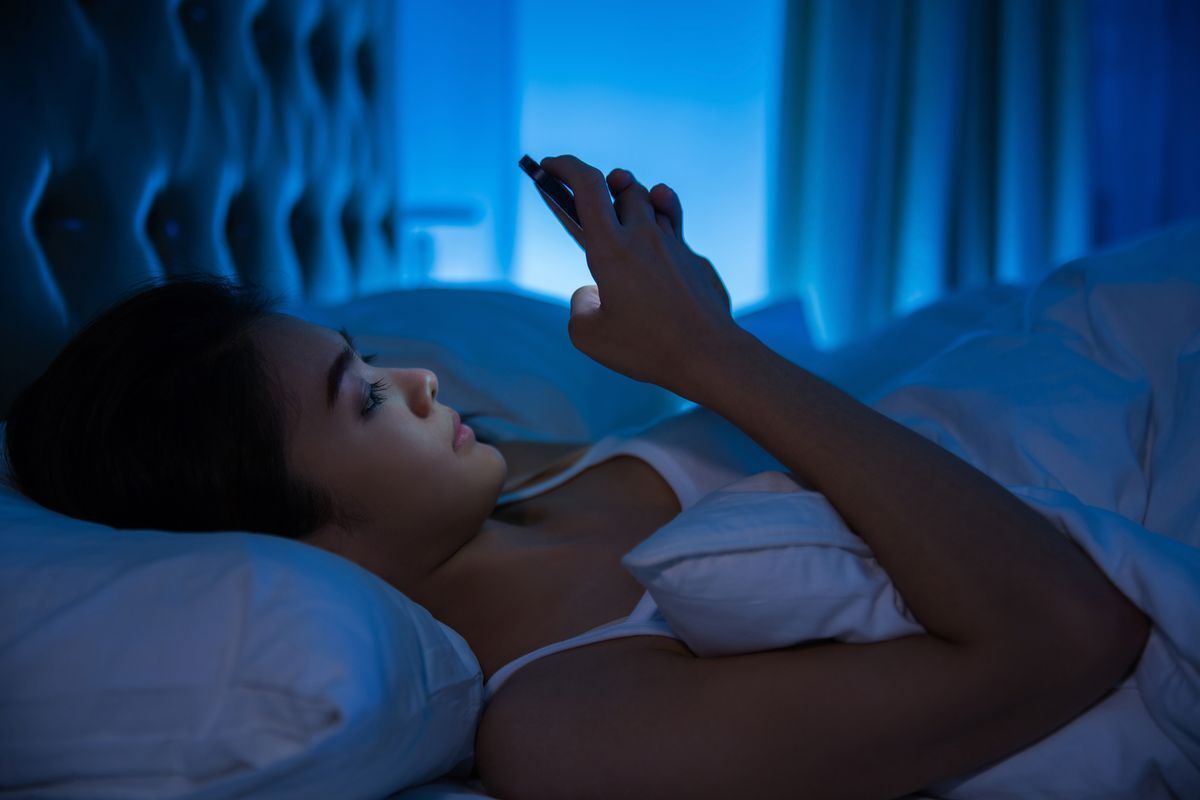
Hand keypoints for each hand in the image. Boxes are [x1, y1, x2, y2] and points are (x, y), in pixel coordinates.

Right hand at [540, 155, 738, 392]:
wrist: (710, 355)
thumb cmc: (648, 347)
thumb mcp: (588, 334)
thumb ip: (579, 304)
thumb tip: (593, 293)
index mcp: (611, 248)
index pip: (586, 185)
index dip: (563, 167)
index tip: (548, 166)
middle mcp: (644, 236)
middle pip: (624, 187)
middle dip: (602, 184)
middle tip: (587, 200)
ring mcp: (675, 245)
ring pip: (653, 202)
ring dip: (633, 201)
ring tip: (623, 217)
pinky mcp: (696, 260)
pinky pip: (675, 231)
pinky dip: (660, 226)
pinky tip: (657, 240)